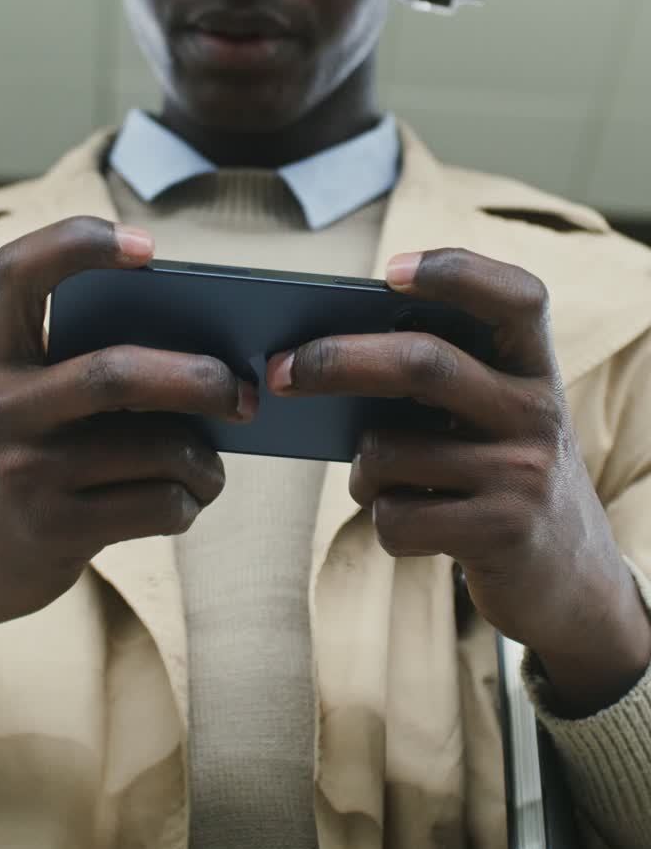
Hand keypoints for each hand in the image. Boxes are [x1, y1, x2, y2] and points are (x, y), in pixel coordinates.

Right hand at [0, 217, 257, 693]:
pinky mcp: (53, 530)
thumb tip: (210, 352)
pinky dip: (189, 500)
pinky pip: (157, 505)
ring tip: (213, 463)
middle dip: (198, 379)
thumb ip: (80, 363)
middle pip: (116, 373)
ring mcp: (22, 472)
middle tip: (243, 392)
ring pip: (155, 448)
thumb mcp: (21, 397)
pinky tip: (184, 499)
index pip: (18, 272)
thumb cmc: (21, 454)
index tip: (148, 248)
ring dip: (205, 458)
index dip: (79, 242)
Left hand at [268, 248, 650, 712]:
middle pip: (421, 364)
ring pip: (387, 451)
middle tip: (278, 371)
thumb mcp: (495, 417)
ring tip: (379, 479)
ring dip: (360, 469)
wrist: (570, 578)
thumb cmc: (499, 474)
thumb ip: (444, 380)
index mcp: (535, 367)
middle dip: (335, 361)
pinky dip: (381, 520)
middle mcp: (538, 412)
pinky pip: (395, 517)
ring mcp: (523, 474)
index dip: (456, 272)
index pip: (515, 296)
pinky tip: (411, 522)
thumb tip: (323, 359)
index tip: (389, 271)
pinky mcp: (502, 533)